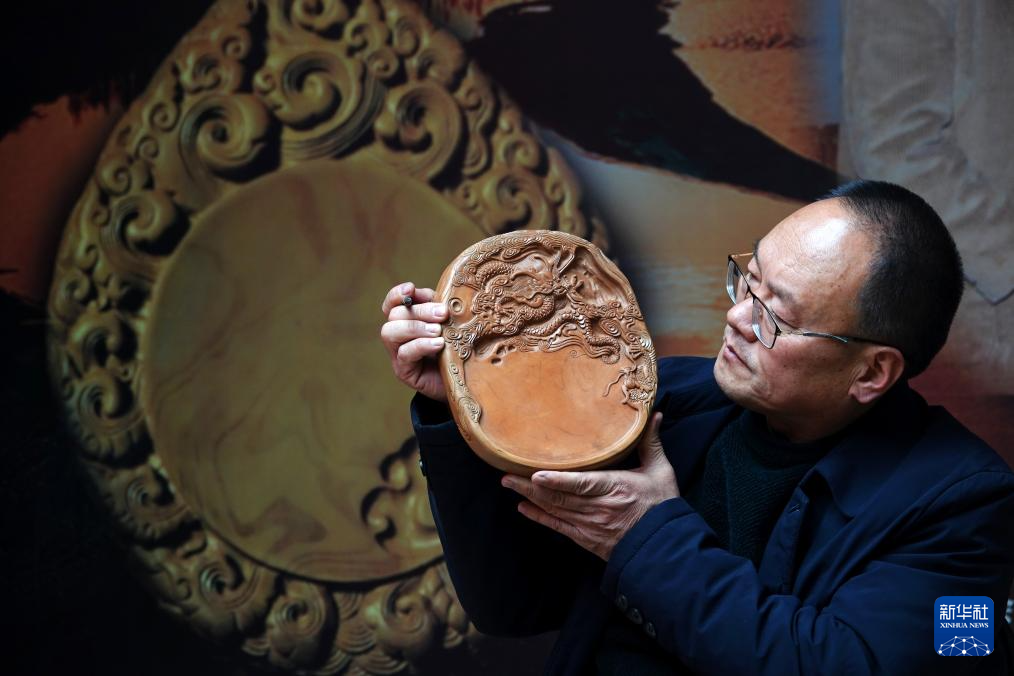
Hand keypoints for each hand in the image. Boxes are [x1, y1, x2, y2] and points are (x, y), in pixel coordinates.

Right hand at [380, 282, 448, 402]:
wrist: (462, 382)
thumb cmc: (454, 349)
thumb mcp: (448, 323)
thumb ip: (439, 308)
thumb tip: (439, 296)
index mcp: (406, 320)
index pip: (391, 303)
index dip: (397, 294)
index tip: (411, 289)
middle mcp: (397, 335)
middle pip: (394, 315)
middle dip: (419, 311)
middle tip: (442, 314)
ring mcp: (397, 353)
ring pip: (390, 332)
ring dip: (415, 327)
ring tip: (438, 331)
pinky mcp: (403, 371)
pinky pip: (404, 353)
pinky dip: (421, 345)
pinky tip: (438, 344)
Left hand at [501, 413, 677, 560]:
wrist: (664, 545)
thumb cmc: (661, 505)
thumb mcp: (659, 470)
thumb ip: (650, 442)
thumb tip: (654, 413)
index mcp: (616, 488)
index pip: (583, 484)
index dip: (558, 481)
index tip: (536, 475)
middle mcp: (599, 508)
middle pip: (560, 497)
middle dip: (530, 486)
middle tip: (506, 474)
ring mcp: (591, 525)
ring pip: (555, 510)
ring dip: (530, 498)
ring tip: (509, 484)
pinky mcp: (586, 538)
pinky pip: (559, 527)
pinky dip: (540, 518)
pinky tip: (523, 508)